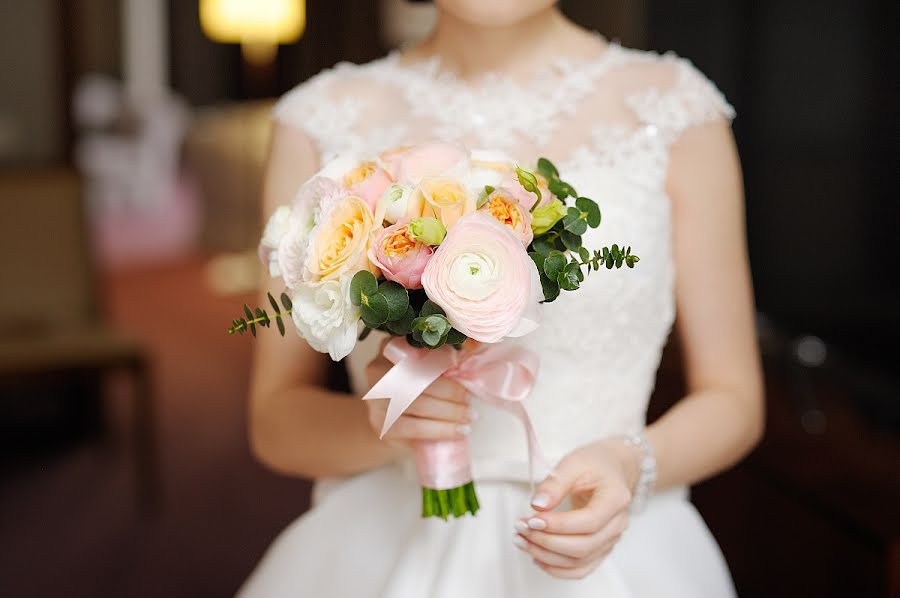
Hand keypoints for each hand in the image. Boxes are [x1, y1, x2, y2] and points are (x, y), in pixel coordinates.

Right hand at [364, 351, 472, 448]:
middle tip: (469, 399)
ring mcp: (376, 400)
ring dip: (449, 412)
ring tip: (469, 416)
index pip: (414, 348)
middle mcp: (377, 371)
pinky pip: (413, 428)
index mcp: (389, 349)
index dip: (436, 355)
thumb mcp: (422, 368)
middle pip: (417, 379)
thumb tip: (467, 359)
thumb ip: (440, 360)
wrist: (391, 420)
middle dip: (449, 391)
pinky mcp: (381, 425)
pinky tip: (458, 431)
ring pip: (417, 404)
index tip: (458, 361)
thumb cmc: (415, 389)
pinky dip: (440, 430)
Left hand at [513, 439, 640, 578]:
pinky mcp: (601, 548)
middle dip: (547, 541)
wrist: (612, 469)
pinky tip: (537, 557)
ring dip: (546, 556)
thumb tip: (537, 505)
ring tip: (522, 541)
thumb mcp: (573, 463)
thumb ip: (554, 484)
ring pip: (579, 561)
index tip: (532, 519)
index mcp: (616, 499)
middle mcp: (617, 524)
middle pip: (583, 546)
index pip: (589, 521)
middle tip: (521, 528)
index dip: (559, 525)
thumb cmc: (595, 463)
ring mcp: (611, 539)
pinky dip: (557, 568)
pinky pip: (581, 569)